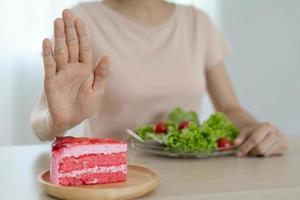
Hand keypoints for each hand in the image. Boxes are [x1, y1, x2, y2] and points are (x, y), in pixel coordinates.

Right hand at [42, 9, 108, 130]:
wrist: (68, 121)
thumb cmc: (85, 107)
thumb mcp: (97, 92)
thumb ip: (101, 74)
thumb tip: (107, 56)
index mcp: (86, 70)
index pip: (84, 48)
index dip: (82, 34)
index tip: (79, 20)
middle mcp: (73, 68)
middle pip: (71, 45)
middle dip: (69, 29)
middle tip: (66, 13)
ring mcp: (61, 73)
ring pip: (60, 51)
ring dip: (59, 36)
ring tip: (57, 21)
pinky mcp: (50, 80)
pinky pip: (49, 65)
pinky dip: (47, 53)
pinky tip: (46, 41)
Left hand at [234, 122, 287, 156]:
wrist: (267, 131)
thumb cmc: (255, 132)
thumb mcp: (246, 132)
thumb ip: (240, 137)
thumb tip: (235, 143)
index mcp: (266, 126)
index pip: (254, 139)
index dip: (245, 147)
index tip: (238, 153)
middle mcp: (276, 132)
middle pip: (260, 148)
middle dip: (250, 152)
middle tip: (245, 153)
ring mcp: (282, 140)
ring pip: (265, 153)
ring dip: (256, 154)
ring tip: (254, 149)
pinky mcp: (284, 147)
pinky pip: (271, 156)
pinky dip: (263, 155)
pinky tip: (262, 149)